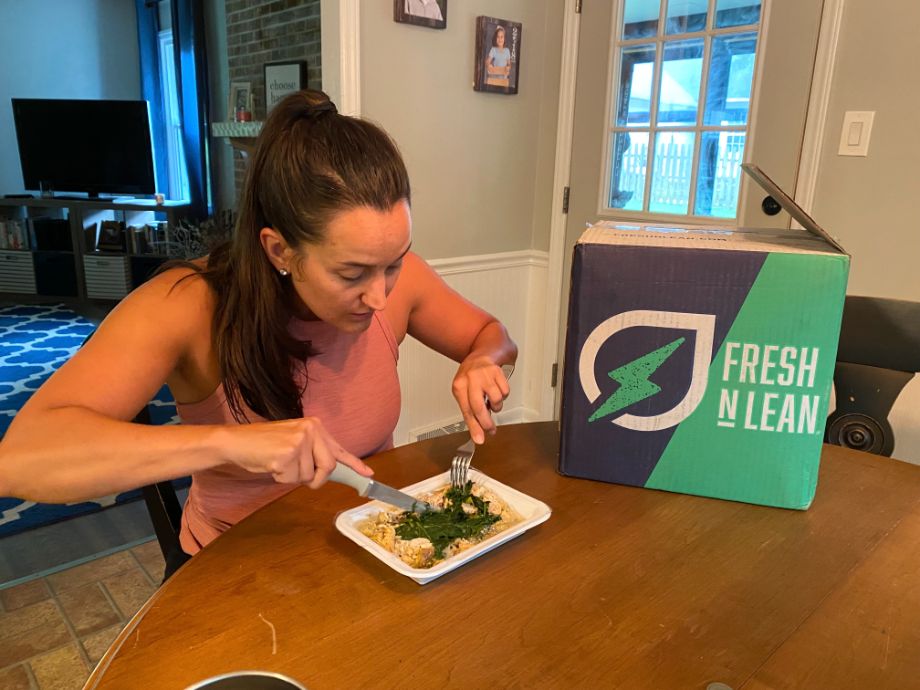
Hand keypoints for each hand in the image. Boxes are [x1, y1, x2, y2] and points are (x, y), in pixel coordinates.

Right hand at [225, 417, 372, 488]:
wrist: (237, 441)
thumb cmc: (265, 445)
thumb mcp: (294, 441)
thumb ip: (314, 452)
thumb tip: (331, 470)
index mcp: (315, 426)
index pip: (339, 449)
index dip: (355, 464)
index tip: (369, 474)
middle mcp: (310, 430)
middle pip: (328, 467)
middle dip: (316, 478)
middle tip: (298, 474)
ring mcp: (299, 442)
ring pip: (308, 476)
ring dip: (292, 476)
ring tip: (278, 462)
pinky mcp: (286, 455)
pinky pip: (291, 479)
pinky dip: (280, 478)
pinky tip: (270, 464)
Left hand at [451, 358, 512, 443]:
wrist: (482, 353)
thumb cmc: (472, 376)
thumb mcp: (464, 390)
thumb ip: (470, 410)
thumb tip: (478, 432)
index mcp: (459, 385)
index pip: (466, 411)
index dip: (474, 427)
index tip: (479, 439)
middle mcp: (471, 379)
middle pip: (479, 408)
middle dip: (486, 423)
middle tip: (490, 429)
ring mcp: (484, 375)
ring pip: (496, 400)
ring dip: (496, 405)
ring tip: (491, 400)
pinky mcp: (497, 372)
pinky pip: (505, 392)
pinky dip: (503, 395)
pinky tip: (497, 389)